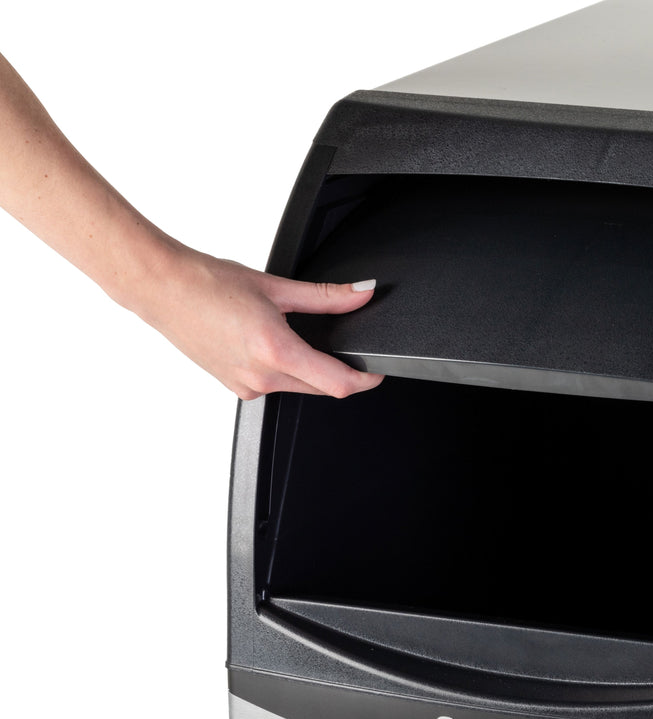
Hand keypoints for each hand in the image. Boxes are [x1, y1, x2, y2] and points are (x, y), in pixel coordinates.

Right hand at [133, 246, 384, 399]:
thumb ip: (326, 296)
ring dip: (309, 369)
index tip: (376, 372)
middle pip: (321, 388)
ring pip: (298, 387)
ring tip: (293, 333)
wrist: (162, 288)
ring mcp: (245, 386)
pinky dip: (284, 369)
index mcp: (274, 350)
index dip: (365, 380)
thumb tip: (362, 294)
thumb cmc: (206, 283)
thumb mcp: (275, 286)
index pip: (337, 384)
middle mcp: (260, 376)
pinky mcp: (235, 387)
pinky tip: (269, 342)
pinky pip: (274, 385)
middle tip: (342, 345)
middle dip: (339, 372)